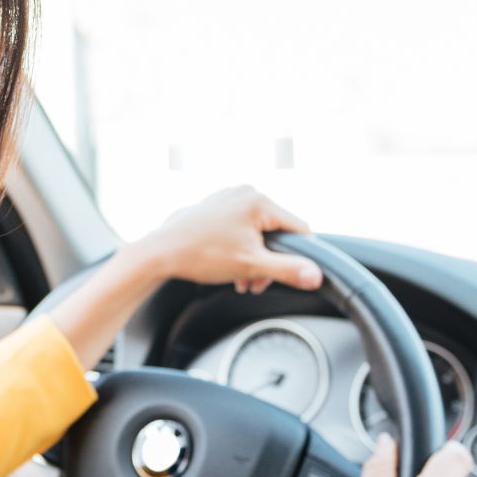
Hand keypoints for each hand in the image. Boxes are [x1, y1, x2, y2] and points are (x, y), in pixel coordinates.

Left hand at [135, 185, 321, 294]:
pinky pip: (240, 227)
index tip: (286, 276)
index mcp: (258, 201)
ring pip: (257, 233)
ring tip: (240, 279)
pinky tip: (229, 266)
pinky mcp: (216, 206)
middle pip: (275, 232)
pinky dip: (239, 248)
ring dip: (253, 259)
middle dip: (268, 262)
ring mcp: (228, 197)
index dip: (298, 256)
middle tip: (254, 283)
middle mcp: (245, 193)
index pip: (299, 229)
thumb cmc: (202, 255)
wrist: (160, 253)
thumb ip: (287, 270)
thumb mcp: (251, 266)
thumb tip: (316, 275)